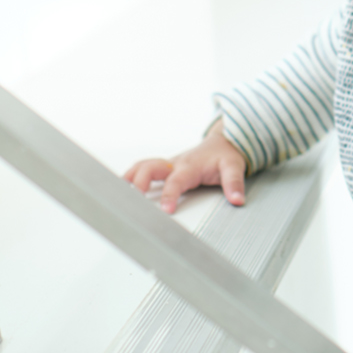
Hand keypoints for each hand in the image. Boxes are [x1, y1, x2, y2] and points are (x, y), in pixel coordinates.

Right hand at [123, 121, 248, 213]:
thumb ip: (235, 184)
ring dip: (128, 177)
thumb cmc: (224, 156)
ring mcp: (167, 165)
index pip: (176, 181)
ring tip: (115, 194)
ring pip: (142, 166)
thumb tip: (237, 200)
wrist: (222, 143)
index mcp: (190, 166)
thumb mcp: (234, 167)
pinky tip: (118, 190)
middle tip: (132, 200)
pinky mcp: (163, 168)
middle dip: (138, 182)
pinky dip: (129, 177)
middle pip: (150, 168)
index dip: (169, 194)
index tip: (166, 209)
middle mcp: (174, 164)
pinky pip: (142, 169)